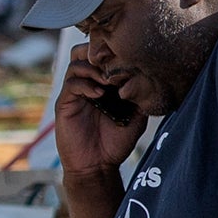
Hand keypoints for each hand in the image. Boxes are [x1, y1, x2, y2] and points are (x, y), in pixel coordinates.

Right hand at [56, 40, 150, 175]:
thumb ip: (140, 97)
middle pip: (84, 52)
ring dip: (93, 68)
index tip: (130, 61)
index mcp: (103, 83)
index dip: (114, 53)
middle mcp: (87, 84)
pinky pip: (71, 84)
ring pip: (76, 63)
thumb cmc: (116, 143)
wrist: (98, 166)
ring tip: (108, 81)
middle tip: (114, 65)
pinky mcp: (65, 104)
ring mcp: (75, 93)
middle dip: (99, 53)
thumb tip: (153, 78)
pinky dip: (85, 84)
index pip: (103, 56)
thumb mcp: (136, 117)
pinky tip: (99, 94)